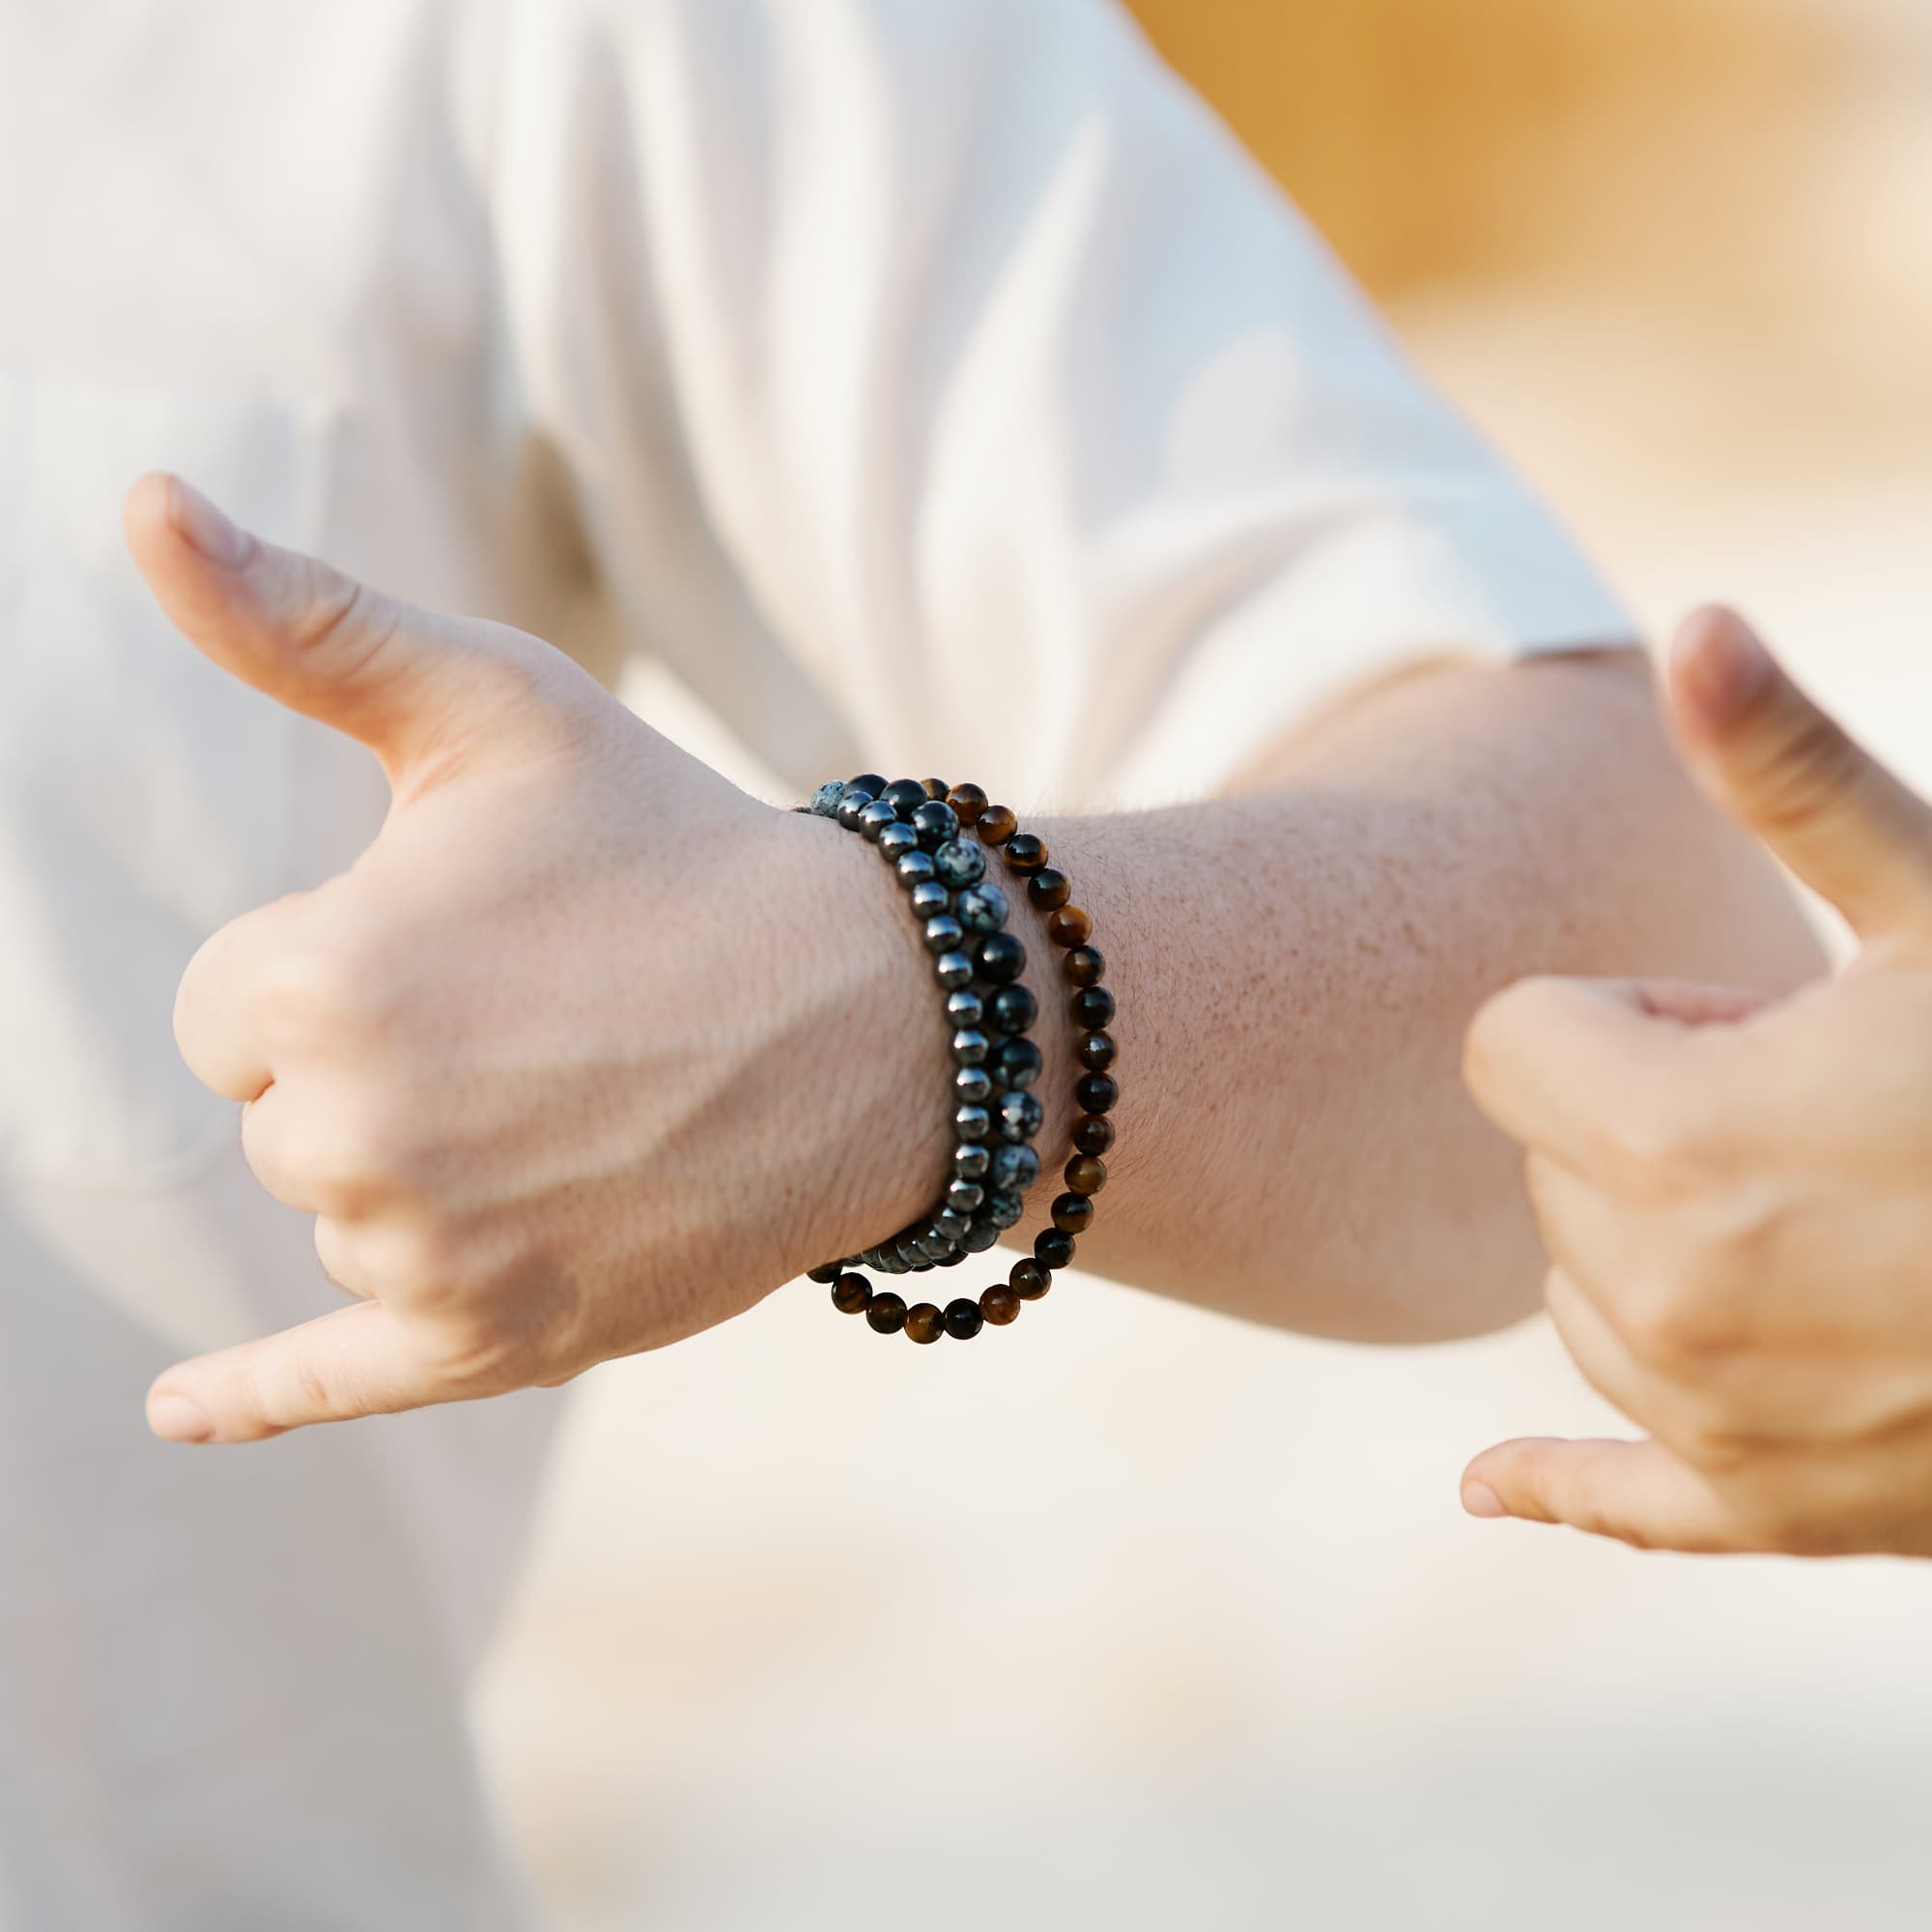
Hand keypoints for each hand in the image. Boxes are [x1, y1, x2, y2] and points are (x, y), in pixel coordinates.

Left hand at [132, 475, 950, 1442]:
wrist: (876, 1016)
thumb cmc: (680, 845)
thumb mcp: (498, 703)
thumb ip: (299, 620)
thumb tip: (139, 500)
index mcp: (318, 980)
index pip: (228, 1011)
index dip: (339, 967)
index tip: (477, 947)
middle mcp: (350, 1139)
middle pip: (278, 1123)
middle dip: (378, 1073)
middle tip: (547, 1027)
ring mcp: (427, 1258)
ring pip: (341, 1216)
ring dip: (418, 1173)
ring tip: (581, 1108)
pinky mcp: (495, 1345)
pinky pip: (326, 1380)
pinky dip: (249, 1395)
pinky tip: (177, 1405)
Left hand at [1459, 607, 1931, 1555]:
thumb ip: (1791, 774)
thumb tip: (1692, 622)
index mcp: (1665, 1144)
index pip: (1508, 1040)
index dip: (1627, 1013)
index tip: (1751, 1019)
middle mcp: (1660, 1301)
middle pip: (1546, 1159)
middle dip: (1646, 1119)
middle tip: (1826, 1115)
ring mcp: (1714, 1422)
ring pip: (1582, 1286)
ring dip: (1662, 1240)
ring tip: (1849, 1218)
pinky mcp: (1774, 1512)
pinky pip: (1615, 1503)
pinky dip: (1558, 1482)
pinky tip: (1484, 1489)